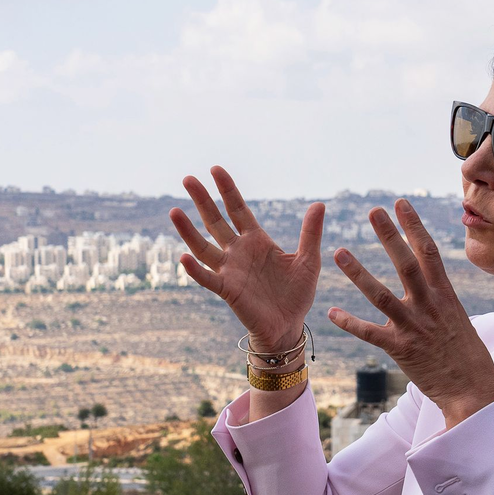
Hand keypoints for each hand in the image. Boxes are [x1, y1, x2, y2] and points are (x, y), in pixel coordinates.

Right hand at [169, 166, 325, 350]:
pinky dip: (195, 270)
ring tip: (174, 212)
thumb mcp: (308, 260)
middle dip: (202, 201)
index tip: (215, 170)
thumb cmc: (296, 293)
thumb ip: (310, 233)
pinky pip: (208, 278)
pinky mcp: (228, 290)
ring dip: (188, 231)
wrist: (289, 325)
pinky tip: (183, 257)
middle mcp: (238, 252)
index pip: (238, 209)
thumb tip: (319, 204)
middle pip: (215, 221)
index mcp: (256, 240)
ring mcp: (230, 270)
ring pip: (204, 247)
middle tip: (187, 179)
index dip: (227, 190)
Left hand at [327, 199, 493, 427]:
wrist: (473, 390)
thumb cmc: (467, 357)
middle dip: (390, 235)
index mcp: (445, 295)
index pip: (429, 252)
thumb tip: (433, 286)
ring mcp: (414, 327)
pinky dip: (350, 323)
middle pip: (406, 263)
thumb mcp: (458, 320)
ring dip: (359, 273)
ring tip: (339, 252)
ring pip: (382, 295)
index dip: (414, 225)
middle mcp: (429, 306)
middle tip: (373, 211)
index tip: (401, 203)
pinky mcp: (401, 349)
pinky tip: (332, 312)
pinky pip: (371, 333)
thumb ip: (441, 301)